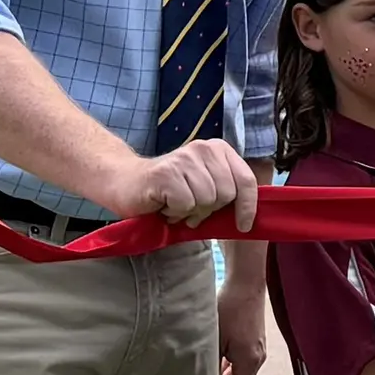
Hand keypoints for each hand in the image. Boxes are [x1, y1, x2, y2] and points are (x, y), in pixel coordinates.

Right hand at [122, 138, 259, 230]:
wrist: (125, 182)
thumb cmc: (169, 191)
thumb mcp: (205, 188)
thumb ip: (226, 194)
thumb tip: (249, 218)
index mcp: (218, 149)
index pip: (246, 180)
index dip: (248, 206)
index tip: (243, 225)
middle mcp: (203, 148)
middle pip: (227, 194)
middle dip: (210, 210)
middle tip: (189, 207)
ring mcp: (184, 158)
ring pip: (207, 200)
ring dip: (190, 212)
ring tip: (175, 204)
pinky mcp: (166, 172)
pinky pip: (186, 204)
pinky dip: (175, 212)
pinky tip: (163, 203)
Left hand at [215, 272, 269, 374]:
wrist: (246, 282)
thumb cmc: (229, 306)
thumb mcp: (214, 336)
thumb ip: (209, 361)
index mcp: (249, 361)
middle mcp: (257, 358)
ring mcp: (258, 349)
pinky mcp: (254, 340)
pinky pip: (242, 363)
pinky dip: (229, 371)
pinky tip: (216, 371)